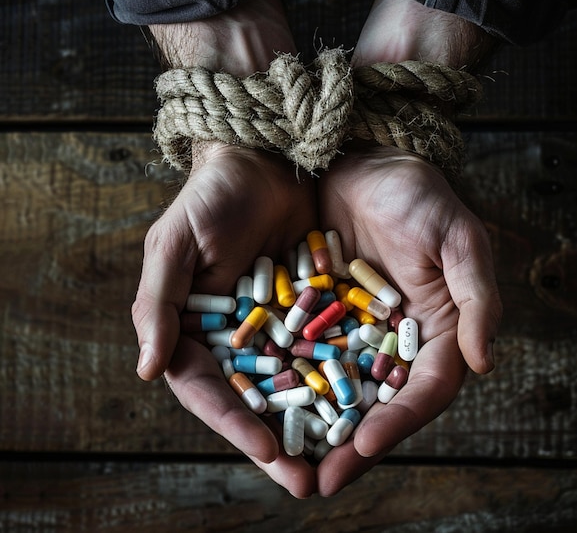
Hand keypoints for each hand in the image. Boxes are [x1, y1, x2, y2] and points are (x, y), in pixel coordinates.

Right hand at [131, 142, 317, 496]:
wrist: (263, 160)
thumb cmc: (210, 199)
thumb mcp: (174, 245)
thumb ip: (158, 305)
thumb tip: (147, 372)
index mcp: (194, 329)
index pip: (209, 388)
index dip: (232, 422)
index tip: (264, 450)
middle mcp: (235, 336)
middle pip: (254, 398)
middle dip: (277, 440)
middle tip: (307, 482)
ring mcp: (276, 325)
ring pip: (293, 382)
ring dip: (313, 421)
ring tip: (339, 459)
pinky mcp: (311, 307)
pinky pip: (325, 347)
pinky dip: (339, 376)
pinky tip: (363, 404)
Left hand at [316, 145, 501, 494]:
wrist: (361, 161)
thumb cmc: (417, 195)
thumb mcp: (458, 239)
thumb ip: (477, 298)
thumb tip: (484, 363)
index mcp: (438, 329)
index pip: (425, 390)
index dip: (400, 422)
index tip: (366, 446)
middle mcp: (394, 338)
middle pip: (377, 402)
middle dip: (350, 442)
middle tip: (317, 480)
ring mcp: (353, 329)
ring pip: (336, 386)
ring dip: (313, 425)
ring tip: (285, 459)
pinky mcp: (317, 312)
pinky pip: (301, 352)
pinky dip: (287, 380)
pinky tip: (261, 403)